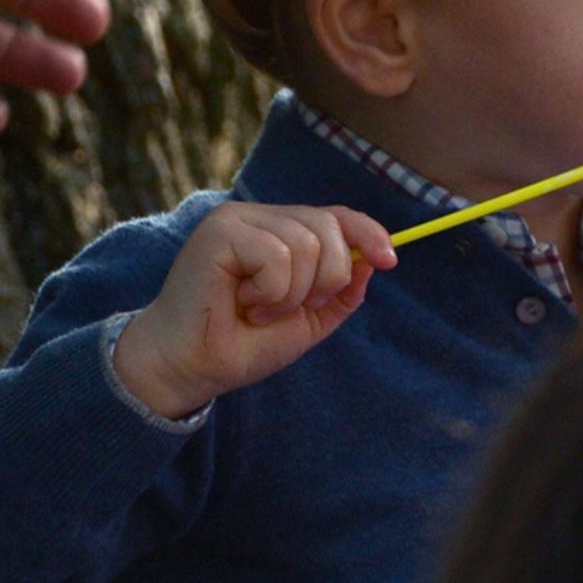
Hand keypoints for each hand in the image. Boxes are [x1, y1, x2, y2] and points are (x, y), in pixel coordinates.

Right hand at [110, 203, 395, 418]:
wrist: (192, 367)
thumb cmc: (240, 344)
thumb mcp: (305, 320)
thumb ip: (339, 292)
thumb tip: (371, 261)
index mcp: (277, 231)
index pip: (333, 215)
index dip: (367, 232)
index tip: (390, 260)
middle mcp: (257, 217)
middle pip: (328, 227)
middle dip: (325, 280)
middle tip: (285, 310)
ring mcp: (236, 220)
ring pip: (306, 244)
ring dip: (291, 294)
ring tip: (258, 310)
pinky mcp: (220, 232)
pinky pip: (277, 255)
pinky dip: (271, 292)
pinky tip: (243, 303)